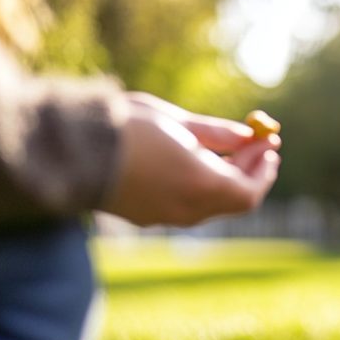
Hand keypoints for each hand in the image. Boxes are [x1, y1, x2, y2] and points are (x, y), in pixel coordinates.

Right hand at [101, 93, 280, 226]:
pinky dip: (204, 188)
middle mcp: (189, 209)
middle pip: (234, 200)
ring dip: (227, 180)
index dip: (264, 171)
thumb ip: (216, 133)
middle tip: (255, 145)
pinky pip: (190, 207)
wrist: (69, 152)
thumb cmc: (125, 127)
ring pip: (213, 205)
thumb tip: (245, 137)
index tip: (270, 147)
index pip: (250, 191)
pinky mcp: (149, 218)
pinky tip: (199, 164)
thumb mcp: (175, 121)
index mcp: (202, 184)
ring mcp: (168, 218)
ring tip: (230, 150)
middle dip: (249, 172)